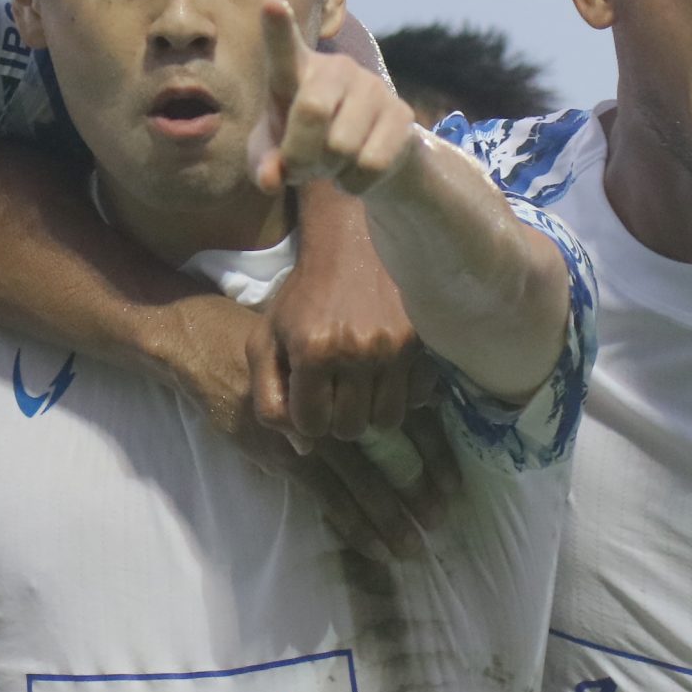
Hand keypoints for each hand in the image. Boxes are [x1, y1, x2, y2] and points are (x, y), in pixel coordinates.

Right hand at [163, 298, 443, 556]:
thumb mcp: (321, 354)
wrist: (216, 349)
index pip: (406, 422)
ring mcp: (313, 437)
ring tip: (410, 548)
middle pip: (390, 456)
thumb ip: (359, 379)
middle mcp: (340, 410)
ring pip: (361, 482)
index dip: (433, 455)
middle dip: (417, 494)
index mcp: (355, 383)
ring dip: (387, 517)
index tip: (454, 488)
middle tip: (439, 525)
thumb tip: (411, 401)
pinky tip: (371, 544)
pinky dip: (350, 521)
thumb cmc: (272, 349)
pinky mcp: (285, 458)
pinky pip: (326, 495)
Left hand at [249, 0, 421, 196]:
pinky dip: (356, 181)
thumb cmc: (307, 143)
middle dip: (301, 153)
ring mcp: (372, 87)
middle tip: (302, 167)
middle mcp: (335, 68)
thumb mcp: (277, 155)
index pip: (283, 47)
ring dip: (330, 170)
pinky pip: (370, 163)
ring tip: (333, 161)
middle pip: (311, 110)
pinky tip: (357, 169)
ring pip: (342, 145)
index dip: (278, 26)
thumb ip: (265, 165)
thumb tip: (271, 179)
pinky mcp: (401, 113)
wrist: (367, 154)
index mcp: (295, 70)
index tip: (271, 4)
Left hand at [255, 187, 430, 444]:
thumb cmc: (302, 296)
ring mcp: (395, 346)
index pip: (312, 426)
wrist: (352, 244)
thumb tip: (303, 447)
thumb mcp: (267, 340)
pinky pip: (420, 397)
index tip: (309, 397)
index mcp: (313, 351)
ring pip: (388, 420)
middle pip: (352, 428)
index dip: (308, 418)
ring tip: (362, 386)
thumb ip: (269, 396)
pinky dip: (405, 394)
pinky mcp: (424, 341)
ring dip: (372, 410)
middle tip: (336, 392)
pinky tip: (388, 373)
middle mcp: (357, 350)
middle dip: (339, 418)